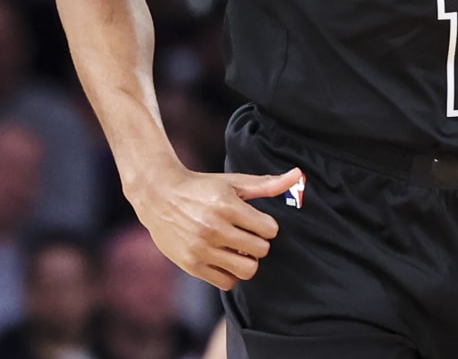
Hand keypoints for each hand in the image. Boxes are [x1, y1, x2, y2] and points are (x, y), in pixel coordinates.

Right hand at [131, 165, 302, 289]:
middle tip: (247, 236)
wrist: (159, 196)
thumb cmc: (202, 187)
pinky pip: (227, 283)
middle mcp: (214, 228)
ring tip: (237, 249)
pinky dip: (230, 273)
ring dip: (247, 261)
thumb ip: (267, 184)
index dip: (267, 227)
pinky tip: (224, 258)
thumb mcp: (233, 182)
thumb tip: (298, 175)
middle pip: (261, 251)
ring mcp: (201, 249)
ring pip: (246, 270)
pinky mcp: (191, 265)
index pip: (269, 229)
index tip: (256, 222)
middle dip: (258, 244)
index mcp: (226, 206)